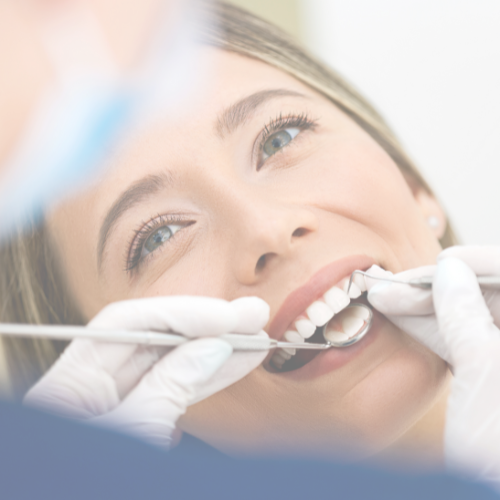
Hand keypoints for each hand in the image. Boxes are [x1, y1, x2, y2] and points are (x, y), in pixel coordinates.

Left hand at [24, 296, 268, 448]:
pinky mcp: (135, 420)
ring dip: (215, 349)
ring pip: (169, 362)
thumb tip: (212, 348)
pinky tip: (233, 363)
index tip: (227, 317)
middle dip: (207, 326)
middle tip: (251, 316)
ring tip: (254, 340)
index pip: (127, 323)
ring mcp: (113, 404)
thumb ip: (170, 387)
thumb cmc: (98, 490)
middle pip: (153, 337)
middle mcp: (88, 386)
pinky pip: (172, 388)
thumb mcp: (135, 436)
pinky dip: (204, 376)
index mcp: (69, 384)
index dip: (182, 314)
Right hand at [367, 254, 499, 484]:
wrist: (488, 498)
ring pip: (473, 317)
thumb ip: (464, 315)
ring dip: (428, 307)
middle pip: (490, 295)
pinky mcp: (494, 377)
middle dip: (439, 288)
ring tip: (388, 300)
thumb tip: (448, 273)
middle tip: (395, 286)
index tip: (442, 262)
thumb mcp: (482, 372)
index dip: (480, 264)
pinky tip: (403, 317)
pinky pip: (465, 341)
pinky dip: (434, 329)